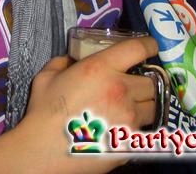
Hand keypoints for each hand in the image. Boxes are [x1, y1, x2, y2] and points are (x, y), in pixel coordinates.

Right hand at [13, 36, 158, 172]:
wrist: (43, 151)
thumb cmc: (43, 112)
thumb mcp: (47, 76)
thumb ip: (63, 62)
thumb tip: (72, 60)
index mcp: (101, 68)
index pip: (138, 49)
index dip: (149, 45)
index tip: (151, 46)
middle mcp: (121, 91)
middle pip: (152, 82)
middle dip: (145, 82)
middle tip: (133, 86)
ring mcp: (129, 119)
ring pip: (153, 108)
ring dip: (143, 106)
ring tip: (129, 109)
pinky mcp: (130, 143)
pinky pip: (143, 131)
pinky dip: (134, 128)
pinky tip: (119, 129)